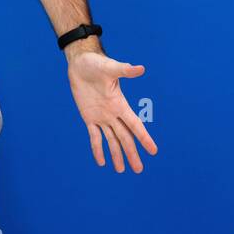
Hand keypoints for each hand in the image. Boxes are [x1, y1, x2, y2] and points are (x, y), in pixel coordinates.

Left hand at [66, 49, 157, 172]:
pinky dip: (97, 149)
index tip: (153, 151)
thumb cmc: (97, 63)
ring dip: (117, 154)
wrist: (80, 63)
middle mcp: (113, 114)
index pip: (134, 125)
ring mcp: (101, 117)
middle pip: (124, 137)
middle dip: (132, 153)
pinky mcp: (88, 117)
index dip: (144, 138)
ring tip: (122, 170)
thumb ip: (125, 70)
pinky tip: (101, 162)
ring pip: (111, 140)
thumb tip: (140, 68)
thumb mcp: (110, 67)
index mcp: (120, 104)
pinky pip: (94, 136)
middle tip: (139, 170)